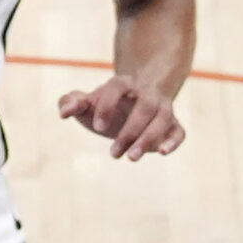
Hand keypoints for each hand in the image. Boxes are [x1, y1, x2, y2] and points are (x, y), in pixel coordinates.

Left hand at [58, 75, 185, 159]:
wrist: (134, 101)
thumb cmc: (105, 104)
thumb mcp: (86, 102)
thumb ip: (71, 102)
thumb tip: (64, 113)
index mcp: (124, 84)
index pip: (117, 87)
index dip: (107, 105)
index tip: (96, 127)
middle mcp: (147, 94)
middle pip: (145, 106)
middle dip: (131, 130)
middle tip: (113, 154)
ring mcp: (162, 109)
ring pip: (163, 118)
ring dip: (149, 138)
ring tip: (132, 158)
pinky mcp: (172, 126)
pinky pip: (179, 131)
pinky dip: (174, 141)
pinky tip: (162, 152)